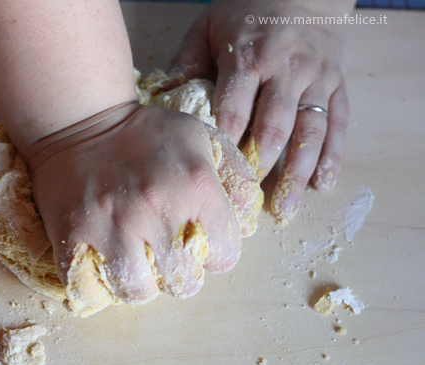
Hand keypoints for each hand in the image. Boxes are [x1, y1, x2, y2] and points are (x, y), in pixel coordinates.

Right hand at [27, 102, 259, 314]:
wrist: (81, 120)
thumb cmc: (146, 133)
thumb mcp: (200, 137)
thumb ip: (233, 173)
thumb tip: (249, 214)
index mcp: (196, 186)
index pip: (225, 256)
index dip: (216, 253)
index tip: (201, 242)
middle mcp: (156, 210)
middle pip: (183, 283)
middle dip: (180, 273)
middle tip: (167, 254)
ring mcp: (111, 226)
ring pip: (139, 292)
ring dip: (141, 282)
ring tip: (137, 261)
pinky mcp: (73, 236)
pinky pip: (92, 289)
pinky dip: (100, 284)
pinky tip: (106, 264)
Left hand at [168, 0, 352, 222]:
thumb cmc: (246, 13)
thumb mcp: (208, 29)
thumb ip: (187, 65)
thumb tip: (161, 104)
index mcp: (249, 56)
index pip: (234, 109)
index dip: (225, 144)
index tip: (214, 176)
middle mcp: (286, 69)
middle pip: (273, 127)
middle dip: (259, 168)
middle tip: (245, 203)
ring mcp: (316, 79)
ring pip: (309, 132)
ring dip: (297, 174)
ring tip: (285, 210)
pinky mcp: (338, 85)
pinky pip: (338, 124)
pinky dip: (331, 156)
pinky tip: (322, 184)